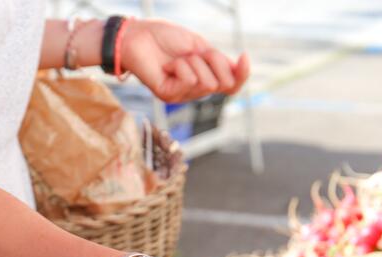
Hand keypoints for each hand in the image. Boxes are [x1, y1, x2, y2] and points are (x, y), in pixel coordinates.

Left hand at [120, 19, 249, 102]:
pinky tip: (168, 65)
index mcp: (206, 76)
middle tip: (193, 52)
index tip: (244, 55)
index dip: (243, 74)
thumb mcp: (199, 46)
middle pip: (223, 83)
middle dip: (213, 61)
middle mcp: (196, 90)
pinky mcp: (169, 95)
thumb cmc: (165, 38)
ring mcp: (182, 95)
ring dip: (194, 62)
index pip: (232, 85)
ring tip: (177, 58)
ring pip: (207, 83)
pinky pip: (189, 81)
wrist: (137, 35)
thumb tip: (240, 67)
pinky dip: (181, 66)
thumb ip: (218, 60)